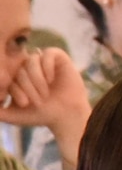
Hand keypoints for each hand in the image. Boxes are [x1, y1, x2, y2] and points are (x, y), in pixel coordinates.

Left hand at [0, 48, 90, 169]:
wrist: (65, 115)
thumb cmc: (39, 115)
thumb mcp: (11, 115)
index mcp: (14, 77)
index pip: (7, 77)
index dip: (15, 90)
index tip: (24, 104)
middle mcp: (27, 67)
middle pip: (19, 69)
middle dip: (27, 87)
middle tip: (38, 102)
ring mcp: (41, 61)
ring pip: (31, 61)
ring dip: (37, 80)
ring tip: (45, 93)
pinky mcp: (57, 57)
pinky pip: (47, 54)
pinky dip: (47, 68)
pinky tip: (52, 80)